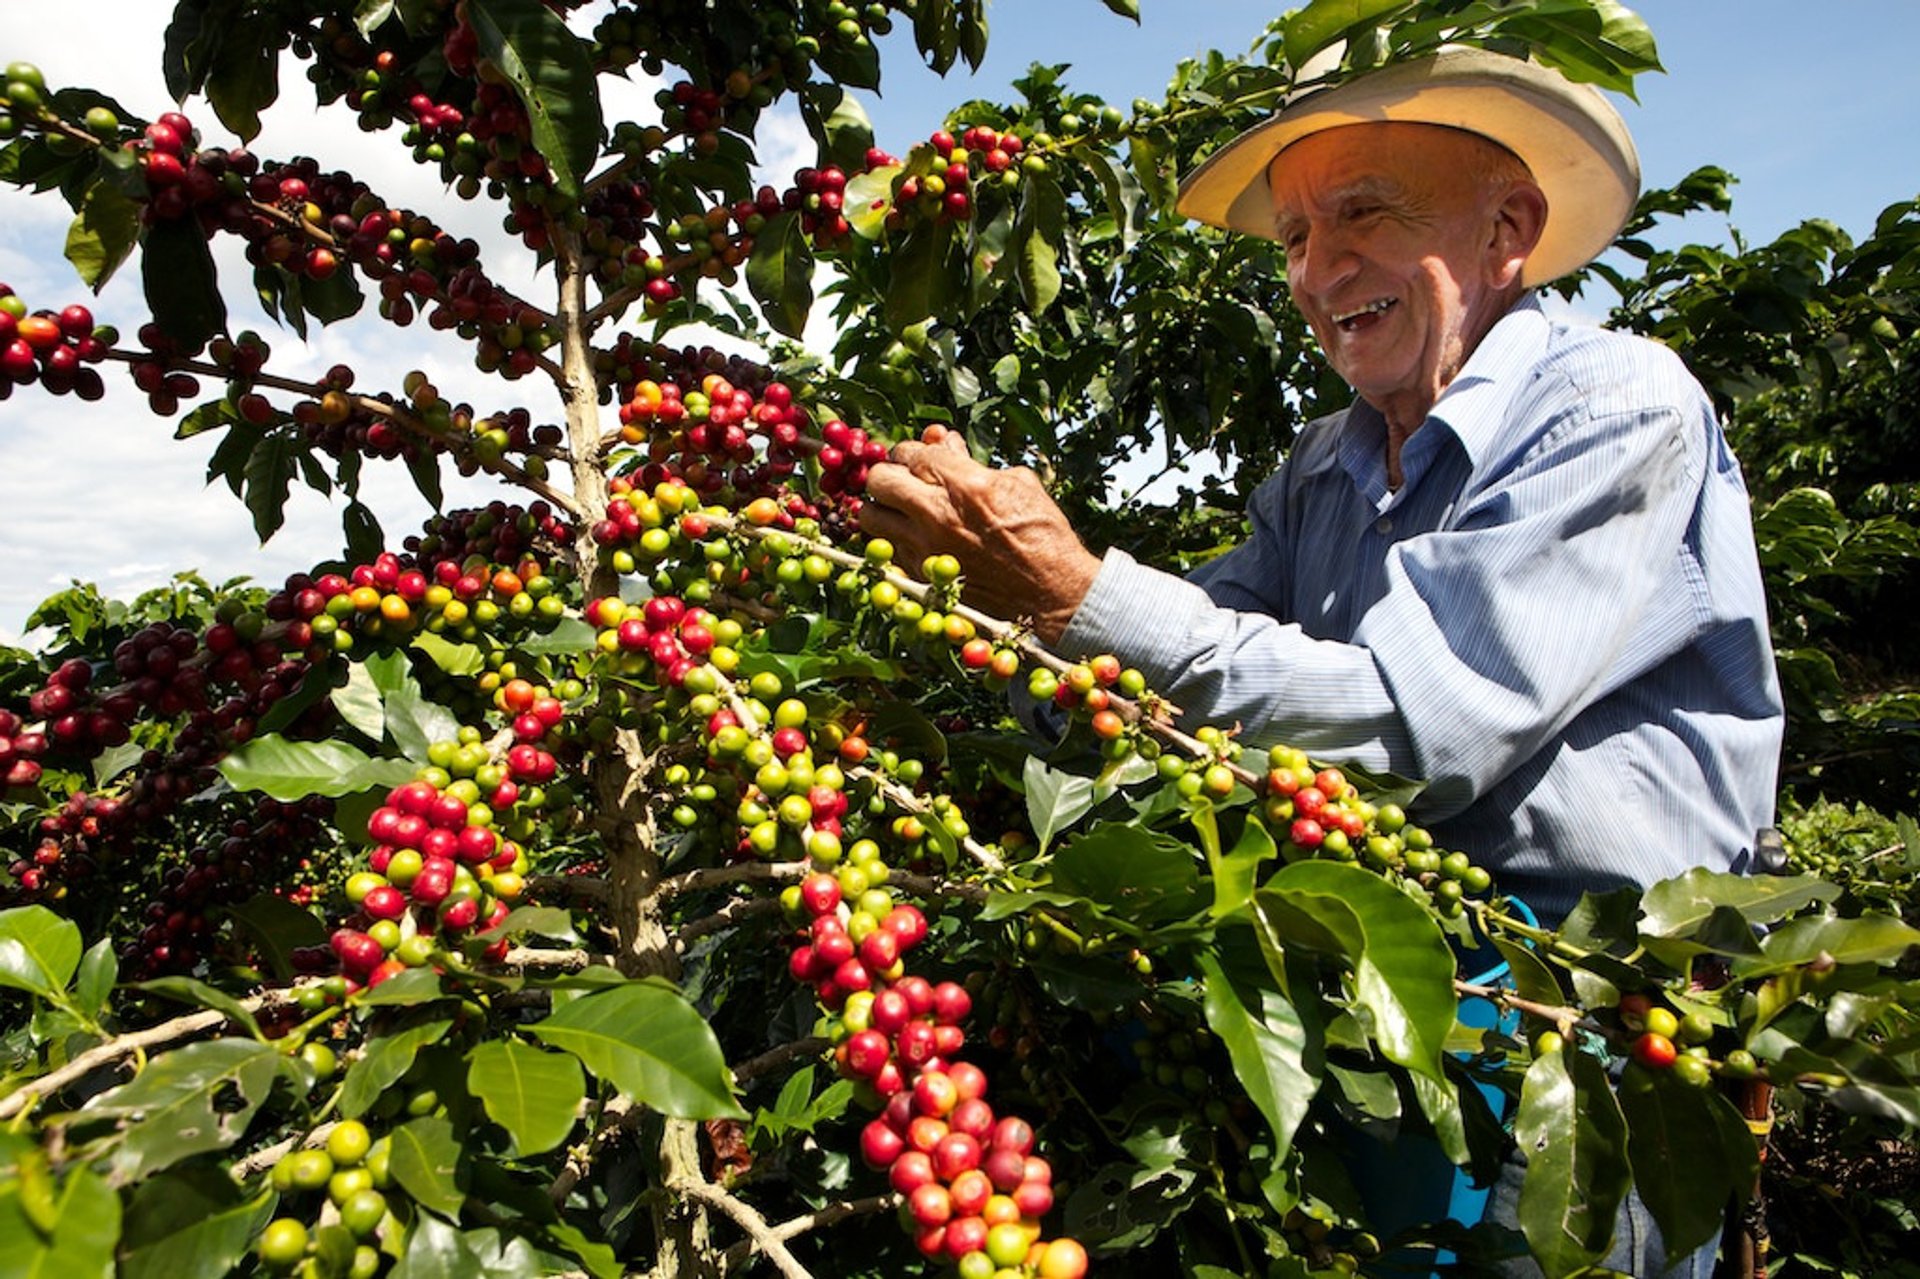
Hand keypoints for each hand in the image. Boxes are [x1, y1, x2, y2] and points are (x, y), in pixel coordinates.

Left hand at [859, 431, 1100, 644]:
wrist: (1051, 590)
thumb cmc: (1042, 532)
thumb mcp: (1016, 482)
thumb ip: (970, 460)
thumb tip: (943, 441)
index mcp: (963, 483)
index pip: (909, 452)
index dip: (912, 452)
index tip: (919, 459)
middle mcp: (935, 514)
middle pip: (878, 479)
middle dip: (889, 474)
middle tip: (902, 481)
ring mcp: (923, 547)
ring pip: (869, 516)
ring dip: (880, 508)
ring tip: (899, 510)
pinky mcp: (921, 575)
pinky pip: (886, 548)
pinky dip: (892, 538)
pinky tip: (912, 536)